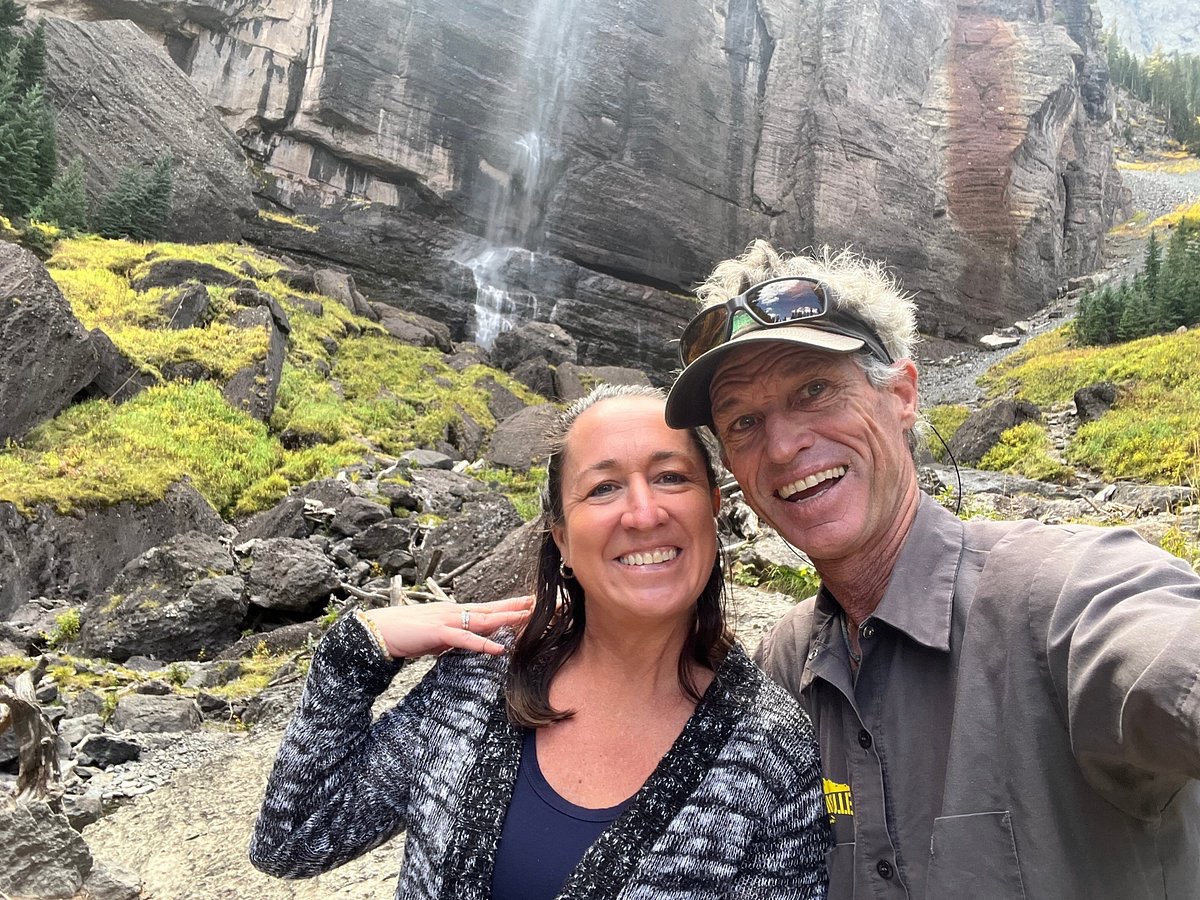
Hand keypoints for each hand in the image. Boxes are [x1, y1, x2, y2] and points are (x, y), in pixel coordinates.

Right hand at [362, 596, 533, 658]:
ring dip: (507, 619)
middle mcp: (454, 612)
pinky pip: (465, 639)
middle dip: (517, 606)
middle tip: (542, 602)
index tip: (532, 604)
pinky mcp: (438, 633)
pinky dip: (483, 644)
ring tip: (528, 618)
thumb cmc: (405, 634)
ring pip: (483, 619)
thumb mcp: (435, 637)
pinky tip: (499, 648)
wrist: (378, 632)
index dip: (510, 606)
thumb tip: (466, 644)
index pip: (488, 608)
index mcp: (454, 612)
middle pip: (491, 609)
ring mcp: (447, 620)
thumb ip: (452, 638)